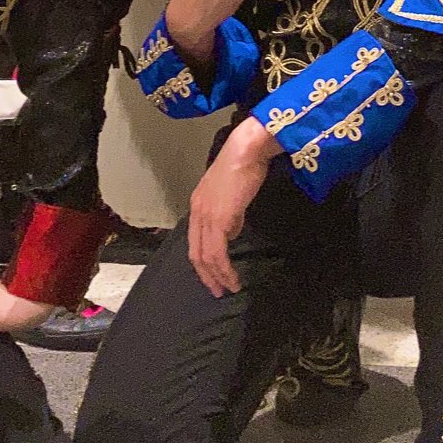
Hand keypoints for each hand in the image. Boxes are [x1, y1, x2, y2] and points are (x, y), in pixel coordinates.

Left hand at [188, 119, 275, 296]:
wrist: (247, 151)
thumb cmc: (244, 165)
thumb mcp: (233, 193)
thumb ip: (230, 213)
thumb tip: (233, 231)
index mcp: (198, 204)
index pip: (195, 240)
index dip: (203, 261)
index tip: (213, 275)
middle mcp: (197, 212)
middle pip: (196, 252)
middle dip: (206, 275)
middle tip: (218, 291)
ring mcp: (206, 216)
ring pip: (206, 256)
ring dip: (217, 276)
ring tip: (230, 288)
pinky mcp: (218, 220)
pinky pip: (217, 252)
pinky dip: (224, 269)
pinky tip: (232, 277)